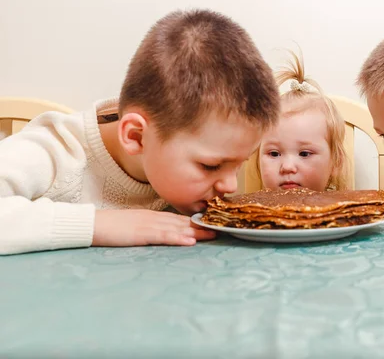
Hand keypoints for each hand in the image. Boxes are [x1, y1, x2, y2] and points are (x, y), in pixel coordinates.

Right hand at [92, 209, 215, 246]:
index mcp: (151, 215)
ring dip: (195, 231)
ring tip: (212, 234)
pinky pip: (163, 235)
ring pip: (177, 227)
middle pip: (181, 221)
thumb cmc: (109, 227)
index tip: (210, 223)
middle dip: (201, 225)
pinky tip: (189, 241)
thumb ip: (147, 228)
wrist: (90, 224)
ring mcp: (148, 224)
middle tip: (219, 228)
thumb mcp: (132, 226)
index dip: (194, 221)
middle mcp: (153, 217)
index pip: (177, 218)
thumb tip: (160, 233)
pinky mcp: (141, 233)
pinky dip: (177, 238)